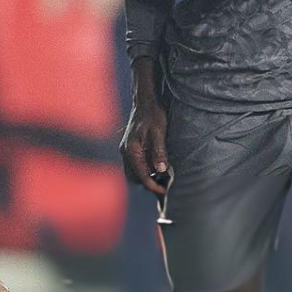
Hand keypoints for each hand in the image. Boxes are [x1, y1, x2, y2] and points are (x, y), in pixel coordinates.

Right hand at [120, 57, 171, 193]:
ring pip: (133, 172)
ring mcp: (126, 150)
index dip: (154, 186)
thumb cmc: (153, 115)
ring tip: (161, 177)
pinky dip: (143, 170)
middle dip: (148, 184)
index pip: (142, 176)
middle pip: (134, 178)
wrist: (145, 101)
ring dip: (145, 177)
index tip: (166, 190)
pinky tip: (156, 166)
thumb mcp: (159, 133)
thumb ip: (159, 152)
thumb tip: (161, 170)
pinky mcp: (129, 147)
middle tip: (164, 185)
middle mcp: (126, 152)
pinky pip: (134, 165)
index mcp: (132, 150)